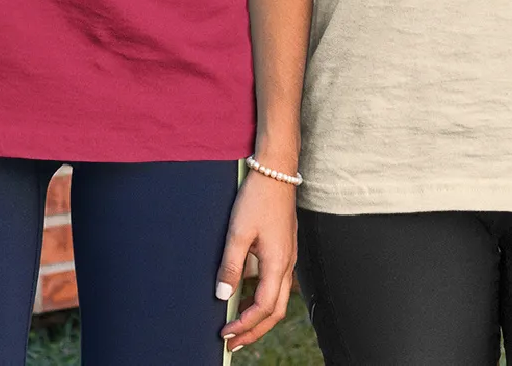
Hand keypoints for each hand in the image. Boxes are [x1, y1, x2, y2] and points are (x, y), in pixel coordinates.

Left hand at [216, 169, 296, 351]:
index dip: (245, 325)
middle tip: (232, 343)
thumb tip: (223, 296)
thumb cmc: (257, 197)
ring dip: (257, 316)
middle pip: (275, 310)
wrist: (276, 169)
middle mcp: (288, 264)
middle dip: (254, 330)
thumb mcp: (238, 231)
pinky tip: (243, 296)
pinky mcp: (284, 248)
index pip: (264, 308)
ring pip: (277, 298)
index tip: (225, 333)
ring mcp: (288, 256)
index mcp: (278, 263)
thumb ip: (231, 265)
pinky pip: (275, 283)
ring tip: (236, 325)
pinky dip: (260, 297)